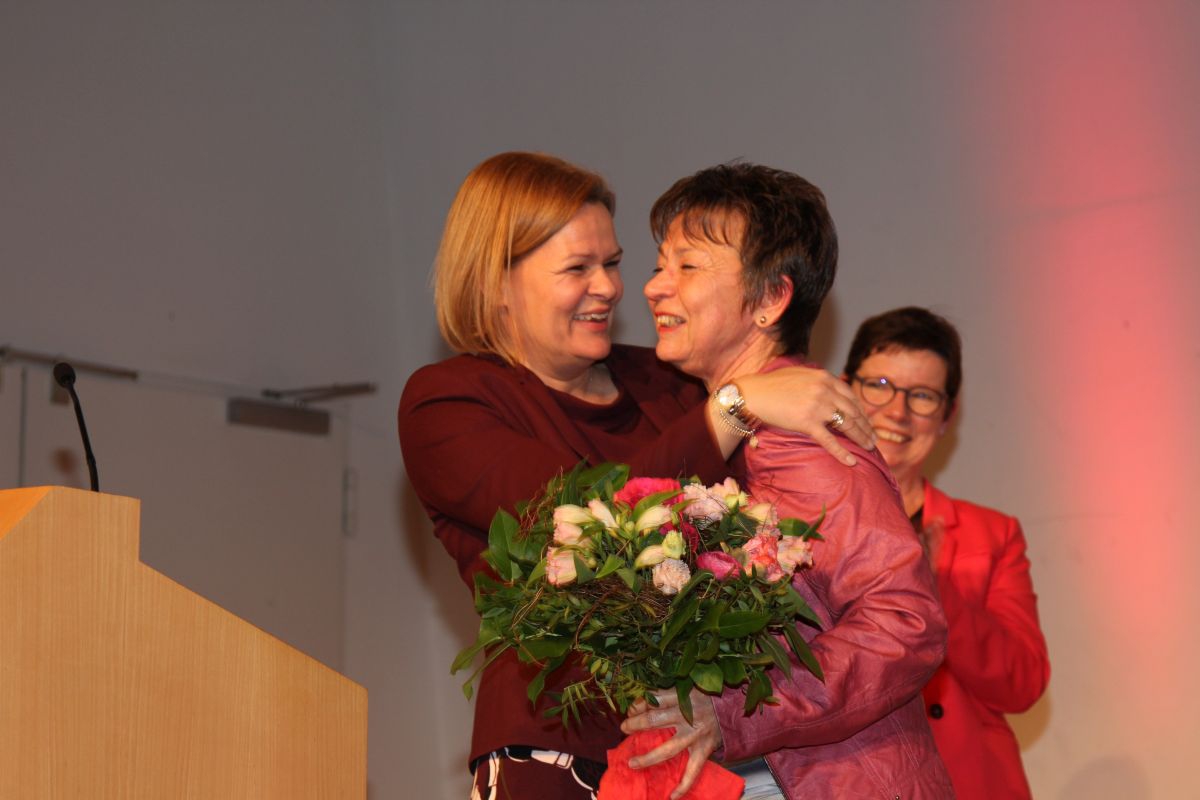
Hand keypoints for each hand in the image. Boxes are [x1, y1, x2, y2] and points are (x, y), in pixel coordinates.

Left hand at [621, 689, 722, 799]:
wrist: (734, 708)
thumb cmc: (705, 698)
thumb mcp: (686, 688)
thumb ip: (664, 695)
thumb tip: (639, 705)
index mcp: (681, 697)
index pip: (653, 699)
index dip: (638, 705)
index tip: (630, 710)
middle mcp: (687, 715)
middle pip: (654, 720)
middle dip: (635, 725)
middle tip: (624, 728)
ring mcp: (696, 734)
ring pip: (668, 749)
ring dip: (648, 758)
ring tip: (633, 763)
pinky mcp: (705, 749)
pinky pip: (693, 770)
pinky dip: (684, 785)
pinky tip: (672, 796)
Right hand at [736, 366, 874, 464]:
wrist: (753, 394)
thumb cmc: (772, 385)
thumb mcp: (800, 374)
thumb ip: (818, 380)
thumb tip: (831, 387)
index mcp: (825, 378)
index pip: (851, 396)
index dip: (861, 410)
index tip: (867, 421)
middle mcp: (825, 390)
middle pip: (853, 411)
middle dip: (866, 426)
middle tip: (873, 438)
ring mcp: (818, 407)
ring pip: (847, 425)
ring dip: (861, 438)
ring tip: (868, 447)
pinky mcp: (807, 423)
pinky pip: (829, 440)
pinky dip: (842, 452)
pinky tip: (851, 461)